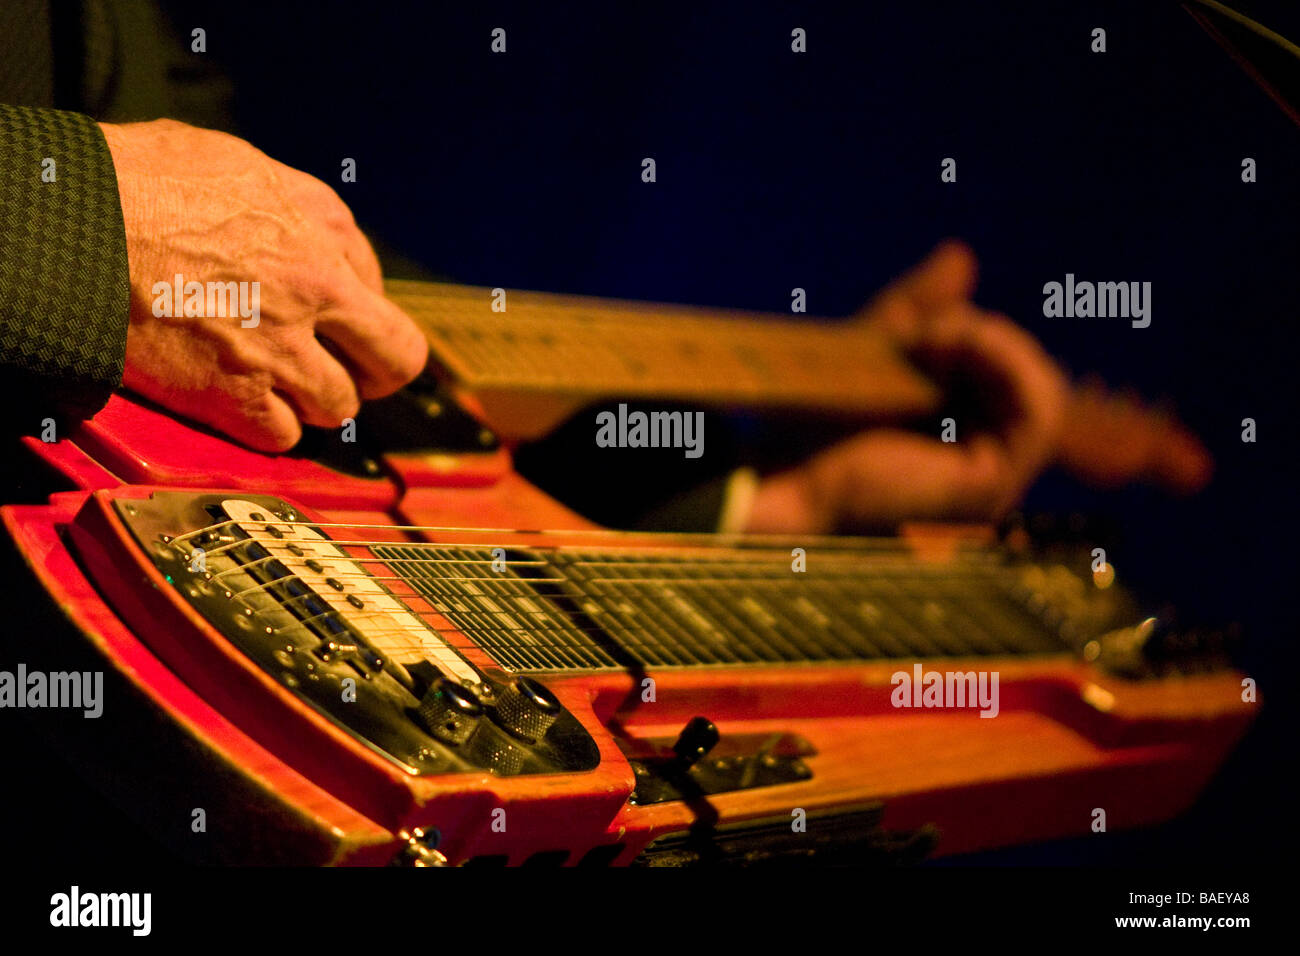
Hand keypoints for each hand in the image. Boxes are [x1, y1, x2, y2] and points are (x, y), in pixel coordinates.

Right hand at [100, 119, 426, 450]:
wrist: (71, 222)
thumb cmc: (132, 181)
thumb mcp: (232, 162)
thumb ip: (284, 204)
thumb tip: (298, 228)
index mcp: (322, 223)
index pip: (378, 289)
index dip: (355, 311)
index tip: (335, 322)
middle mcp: (319, 287)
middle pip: (395, 358)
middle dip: (374, 370)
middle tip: (349, 374)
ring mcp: (283, 346)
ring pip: (339, 406)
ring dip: (312, 402)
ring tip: (279, 388)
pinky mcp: (237, 393)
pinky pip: (283, 437)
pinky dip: (266, 430)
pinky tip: (242, 408)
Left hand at [744, 242, 1067, 532]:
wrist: (786, 472)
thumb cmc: (815, 423)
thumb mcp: (877, 347)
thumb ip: (922, 309)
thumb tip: (962, 254)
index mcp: (959, 440)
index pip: (1005, 371)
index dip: (973, 334)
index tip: (917, 330)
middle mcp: (983, 466)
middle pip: (1025, 376)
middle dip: (977, 335)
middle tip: (921, 336)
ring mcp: (993, 483)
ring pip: (1043, 389)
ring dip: (991, 345)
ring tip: (934, 340)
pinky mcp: (992, 485)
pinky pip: (1039, 410)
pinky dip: (1005, 362)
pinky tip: (954, 346)